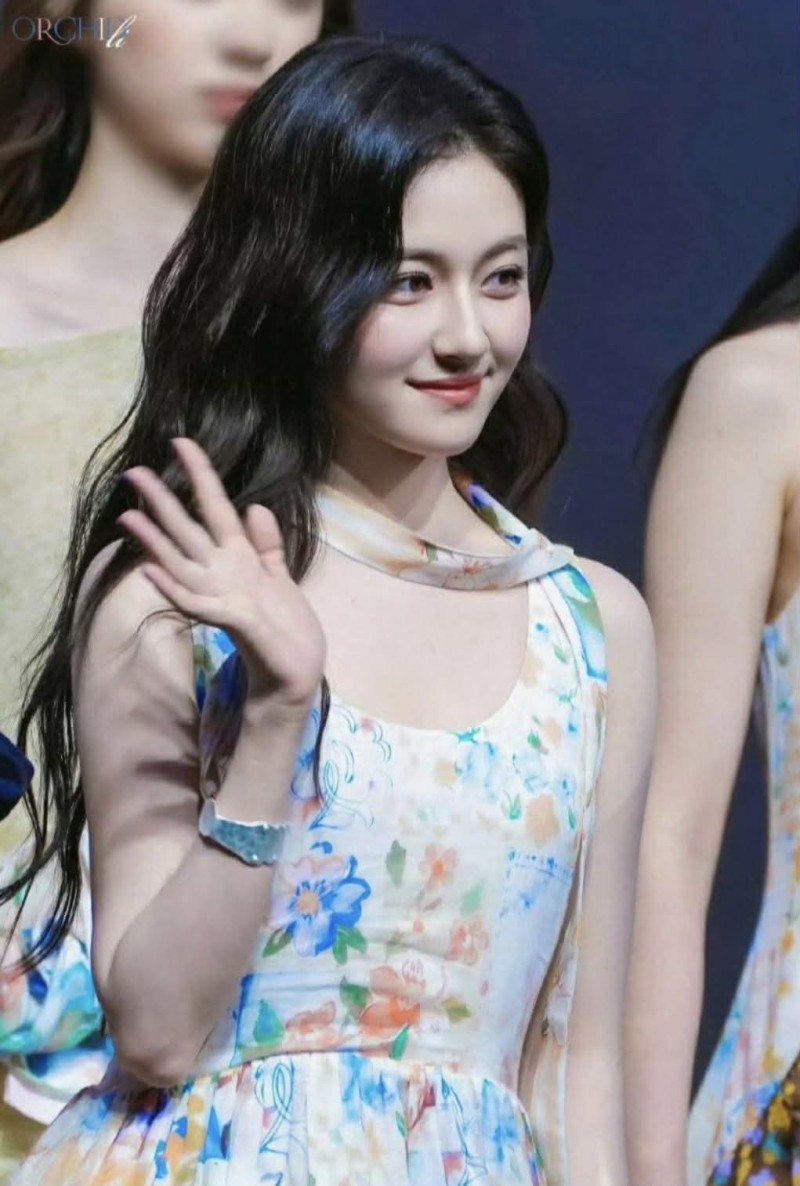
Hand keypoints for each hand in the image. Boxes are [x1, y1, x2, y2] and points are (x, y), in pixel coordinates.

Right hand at [118, 438, 325, 711]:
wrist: (297, 669)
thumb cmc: (288, 627)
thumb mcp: (280, 576)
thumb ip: (267, 544)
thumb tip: (255, 506)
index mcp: (239, 557)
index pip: (216, 507)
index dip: (201, 475)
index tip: (182, 441)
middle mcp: (223, 573)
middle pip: (188, 530)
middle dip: (163, 502)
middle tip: (134, 472)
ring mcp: (221, 597)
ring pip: (181, 562)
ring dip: (155, 541)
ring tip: (129, 516)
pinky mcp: (230, 622)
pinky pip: (197, 603)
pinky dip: (174, 588)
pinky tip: (153, 572)